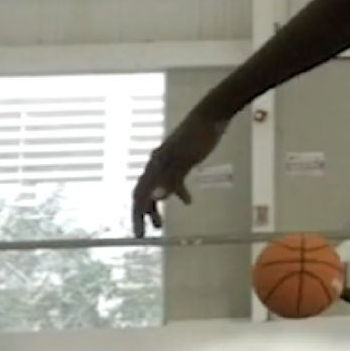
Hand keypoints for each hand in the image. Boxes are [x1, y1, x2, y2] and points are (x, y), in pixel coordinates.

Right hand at [133, 111, 227, 236]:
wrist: (211, 115)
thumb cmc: (199, 136)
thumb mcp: (187, 159)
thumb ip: (172, 179)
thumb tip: (156, 198)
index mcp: (155, 165)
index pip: (140, 195)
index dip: (138, 216)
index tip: (140, 234)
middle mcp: (157, 164)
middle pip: (144, 193)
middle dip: (144, 214)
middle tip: (147, 232)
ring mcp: (168, 161)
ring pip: (157, 188)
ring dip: (157, 206)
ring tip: (161, 224)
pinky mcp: (181, 159)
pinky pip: (173, 180)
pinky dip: (178, 192)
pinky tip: (188, 201)